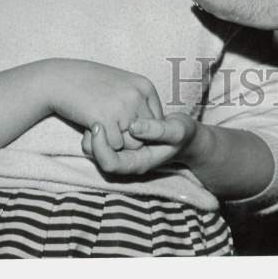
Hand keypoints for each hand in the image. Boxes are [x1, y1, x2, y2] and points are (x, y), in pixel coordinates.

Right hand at [45, 59, 162, 149]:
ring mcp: (124, 107)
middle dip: (130, 139)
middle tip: (110, 128)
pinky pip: (114, 147)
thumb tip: (152, 131)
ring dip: (116, 142)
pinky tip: (91, 127)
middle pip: (147, 135)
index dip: (141, 130)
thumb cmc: (90, 84)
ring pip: (132, 144)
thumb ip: (137, 103)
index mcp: (145, 86)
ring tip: (102, 127)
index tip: (124, 126)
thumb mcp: (122, 87)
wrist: (61, 79)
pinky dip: (103, 143)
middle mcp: (139, 95)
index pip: (158, 122)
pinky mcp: (107, 119)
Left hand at [81, 114, 199, 176]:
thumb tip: (133, 126)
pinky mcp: (122, 142)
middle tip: (92, 120)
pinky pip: (102, 141)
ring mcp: (124, 152)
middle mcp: (128, 161)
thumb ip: (157, 130)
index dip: (100, 147)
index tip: (98, 125)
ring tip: (93, 117)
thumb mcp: (176, 131)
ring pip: (96, 152)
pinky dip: (98, 130)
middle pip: (98, 159)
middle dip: (91, 142)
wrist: (186, 136)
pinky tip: (101, 114)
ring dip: (91, 137)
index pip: (110, 164)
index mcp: (138, 162)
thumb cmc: (182, 134)